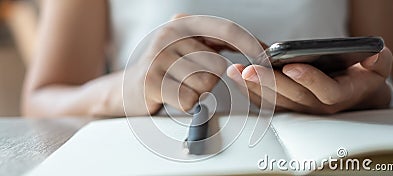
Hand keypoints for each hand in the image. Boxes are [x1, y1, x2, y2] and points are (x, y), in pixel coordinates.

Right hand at [122, 14, 263, 114]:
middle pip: (217, 64)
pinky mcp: (152, 81)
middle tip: (187, 79)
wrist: (128, 89)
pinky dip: (185, 104)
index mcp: (182, 23)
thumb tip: (256, 48)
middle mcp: (169, 35)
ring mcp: (158, 56)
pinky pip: (189, 99)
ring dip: (197, 93)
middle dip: (209, 79)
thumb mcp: (188, 49)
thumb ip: (216, 44)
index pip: (226, 30)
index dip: (249, 45)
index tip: (264, 58)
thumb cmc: (165, 71)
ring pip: (205, 84)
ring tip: (177, 86)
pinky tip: (171, 96)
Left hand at [227, 47, 392, 113]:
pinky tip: (236, 76)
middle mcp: (319, 107)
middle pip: (293, 98)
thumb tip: (374, 56)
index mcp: (341, 95)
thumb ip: (378, 62)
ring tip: (236, 70)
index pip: (326, 92)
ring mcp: (300, 109)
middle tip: (250, 69)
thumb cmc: (361, 75)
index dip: (309, 79)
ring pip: (276, 102)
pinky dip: (250, 89)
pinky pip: (266, 102)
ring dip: (254, 86)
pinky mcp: (286, 107)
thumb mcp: (377, 66)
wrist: (352, 94)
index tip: (291, 66)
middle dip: (270, 82)